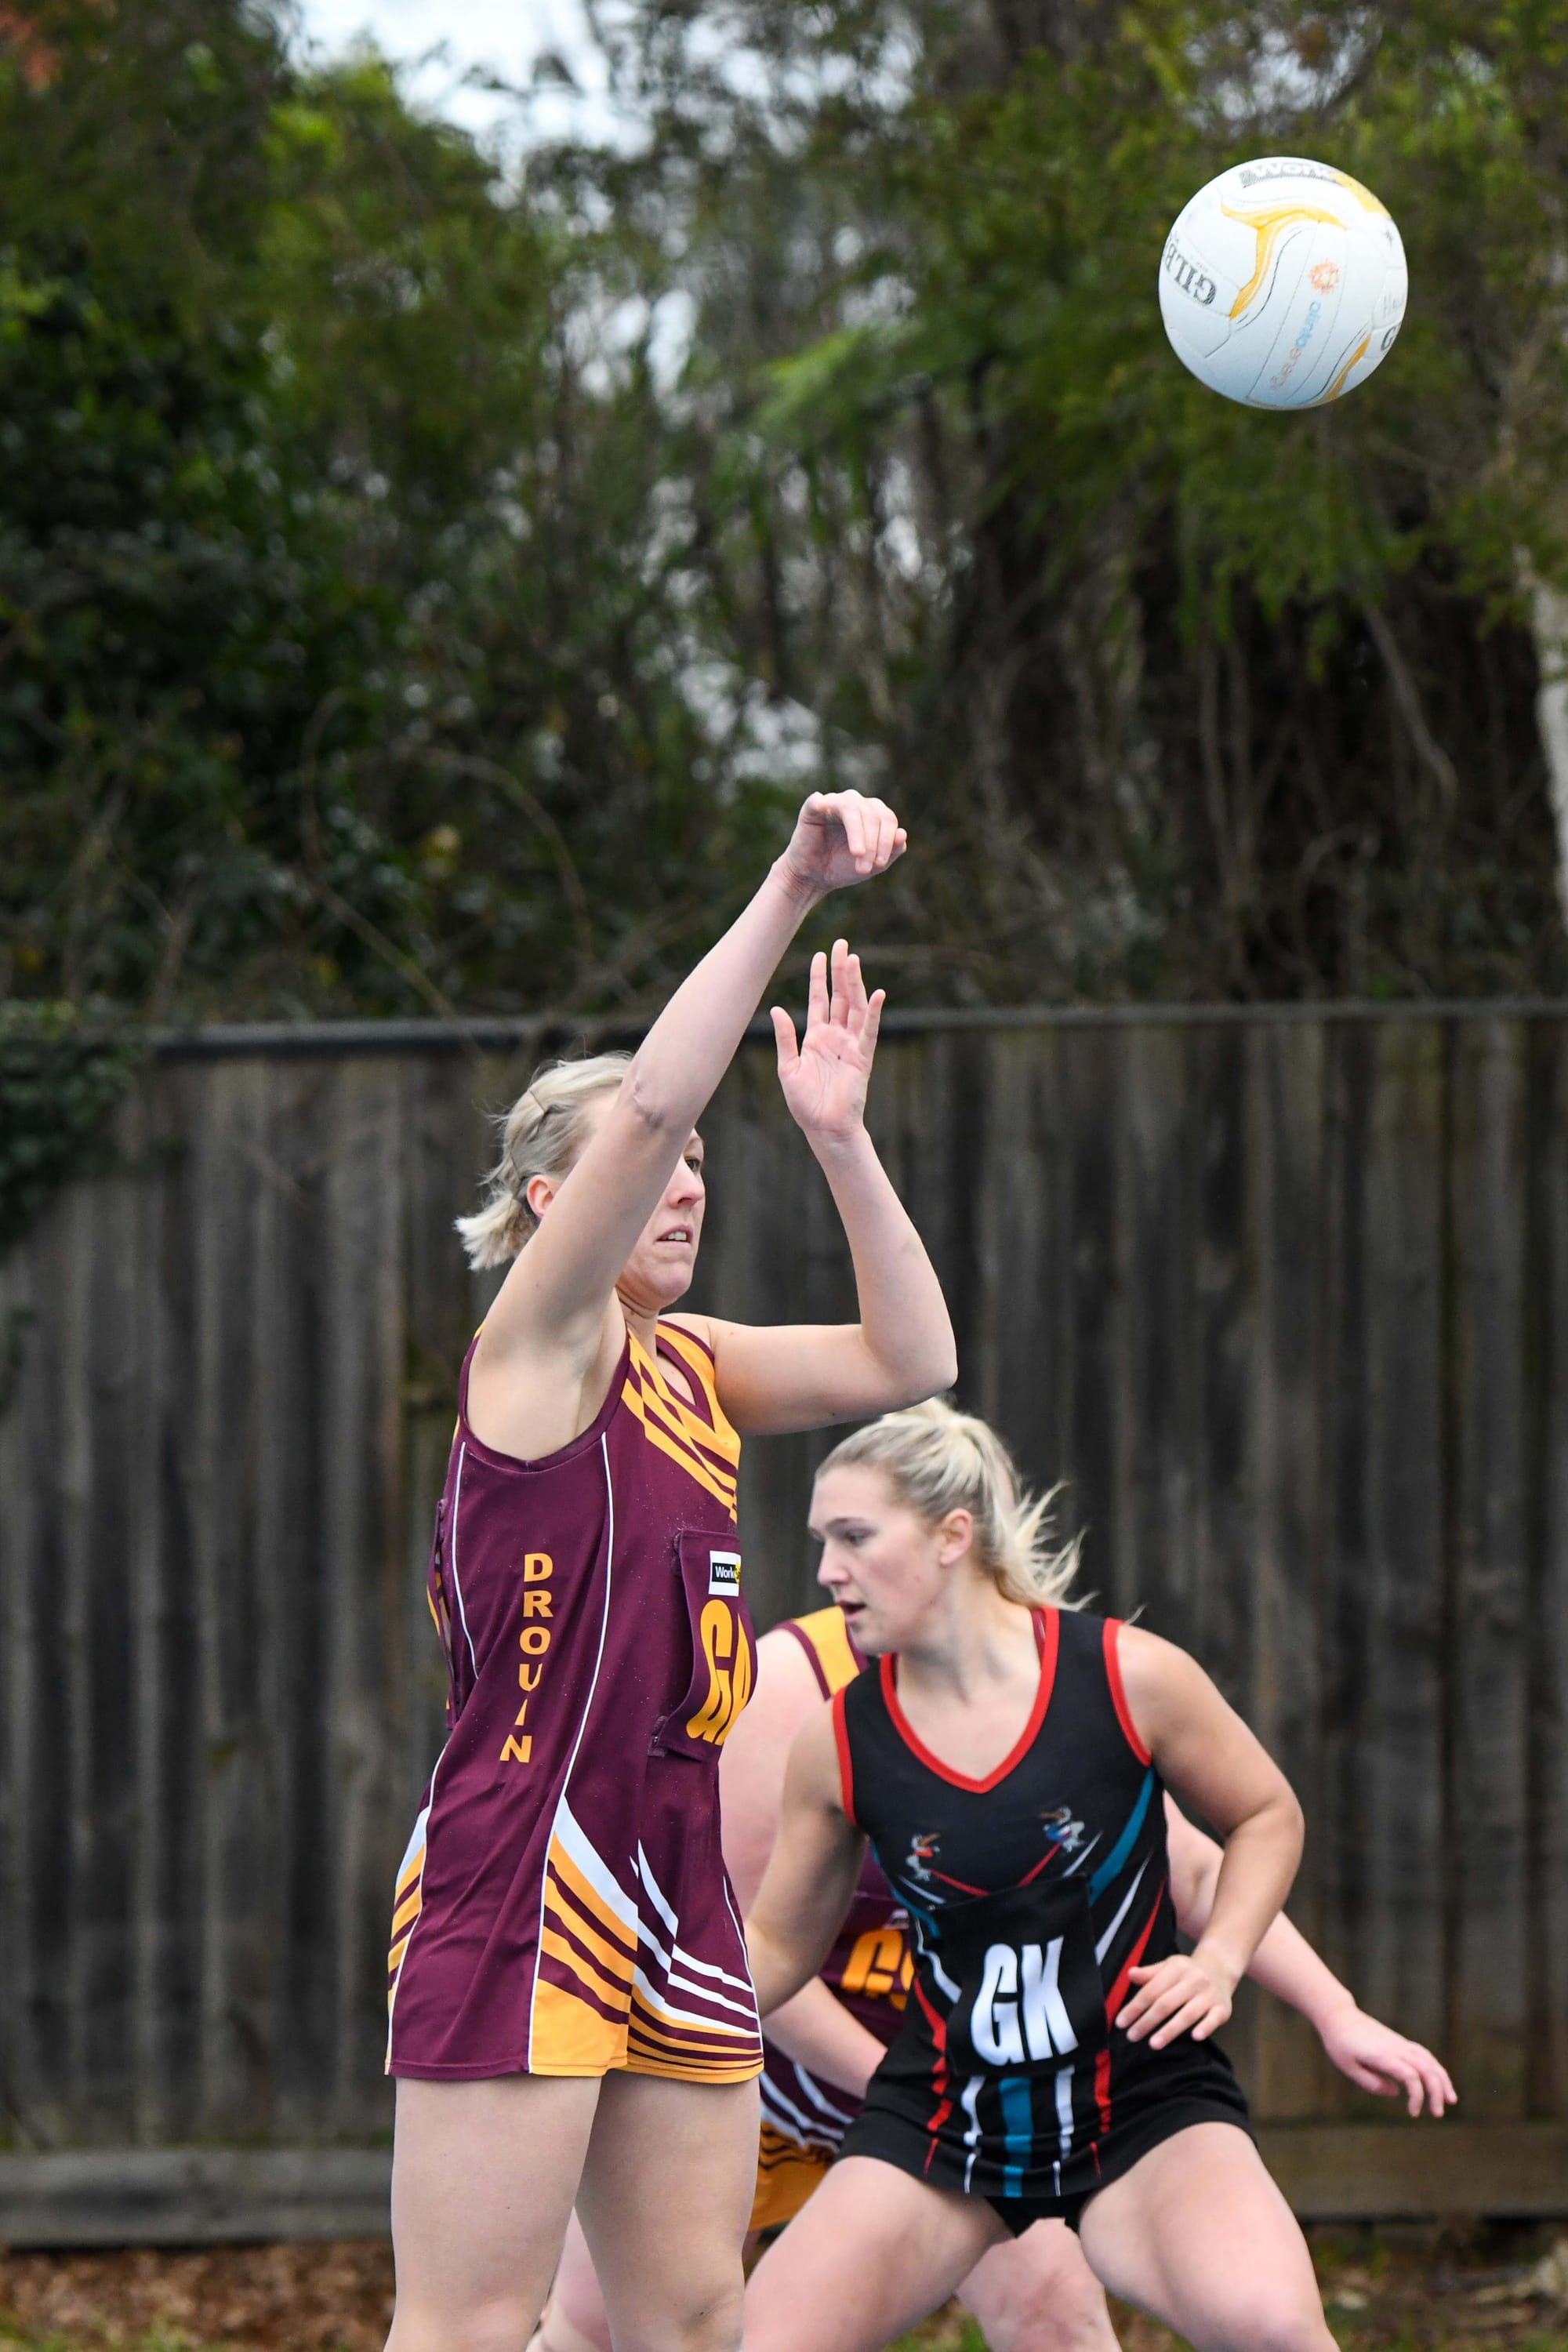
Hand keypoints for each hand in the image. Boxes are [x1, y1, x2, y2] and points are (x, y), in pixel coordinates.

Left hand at [772, 940, 882, 1144]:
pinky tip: (876, 994)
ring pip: (853, 1008)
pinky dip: (872, 1013)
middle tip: (842, 945)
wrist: (824, 1128)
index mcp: (816, 1038)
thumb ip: (786, 1038)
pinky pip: (868, 1032)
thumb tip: (777, 1009)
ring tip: (853, 959)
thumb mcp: (788, 1067)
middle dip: (840, 971)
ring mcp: (850, 1045)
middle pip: (839, 997)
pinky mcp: (862, 1058)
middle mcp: (835, 1037)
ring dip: (854, 984)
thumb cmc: (805, 1103)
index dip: (819, 978)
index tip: (820, 955)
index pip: (819, 1000)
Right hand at [776, 791, 905, 901]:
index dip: (887, 841)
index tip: (880, 865)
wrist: (815, 877)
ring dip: (858, 834)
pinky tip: (822, 807)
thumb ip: (892, 851)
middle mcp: (855, 802)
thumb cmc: (844, 867)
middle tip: (865, 868)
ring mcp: (833, 803)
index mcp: (872, 812)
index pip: (888, 818)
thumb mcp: (874, 865)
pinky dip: (820, 802)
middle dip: (873, 843)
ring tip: (857, 854)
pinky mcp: (812, 808)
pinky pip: (817, 801)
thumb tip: (902, 833)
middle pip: (873, 814)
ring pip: (852, 809)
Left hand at [1118, 1949, 1234, 2047]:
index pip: (1151, 1990)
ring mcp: (1209, 1994)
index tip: (1121, 2022)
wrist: (1220, 1968)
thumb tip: (1130, 1974)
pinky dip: (1205, 2027)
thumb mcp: (1168, 1967)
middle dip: (1147, 2021)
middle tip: (1132, 2036)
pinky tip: (1194, 2037)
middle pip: (1166, 2003)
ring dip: (1170, 2030)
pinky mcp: (1223, 2008)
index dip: (1135, 2007)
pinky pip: (1213, 2019)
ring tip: (1153, 2044)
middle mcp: (1193, 1980)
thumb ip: (1149, 1974)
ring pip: (1187, 2014)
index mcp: (1176, 1968)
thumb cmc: (1187, 1972)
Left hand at [1318, 2003, 1457, 2116]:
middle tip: (1437, 2114)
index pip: (1410, 2075)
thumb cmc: (1341, 2044)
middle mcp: (1396, 2048)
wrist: (1339, 2017)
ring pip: (1430, 2060)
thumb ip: (1372, 2083)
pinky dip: (1435, 2068)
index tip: (1412, 2113)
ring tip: (1451, 2100)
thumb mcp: (1349, 2068)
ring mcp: (1400, 2043)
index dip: (1417, 2096)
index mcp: (1383, 2056)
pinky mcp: (1401, 2042)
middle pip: (1426, 2068)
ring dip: (1442, 2080)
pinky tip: (1439, 2081)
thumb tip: (1395, 2092)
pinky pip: (1425, 2054)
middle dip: (1437, 2092)